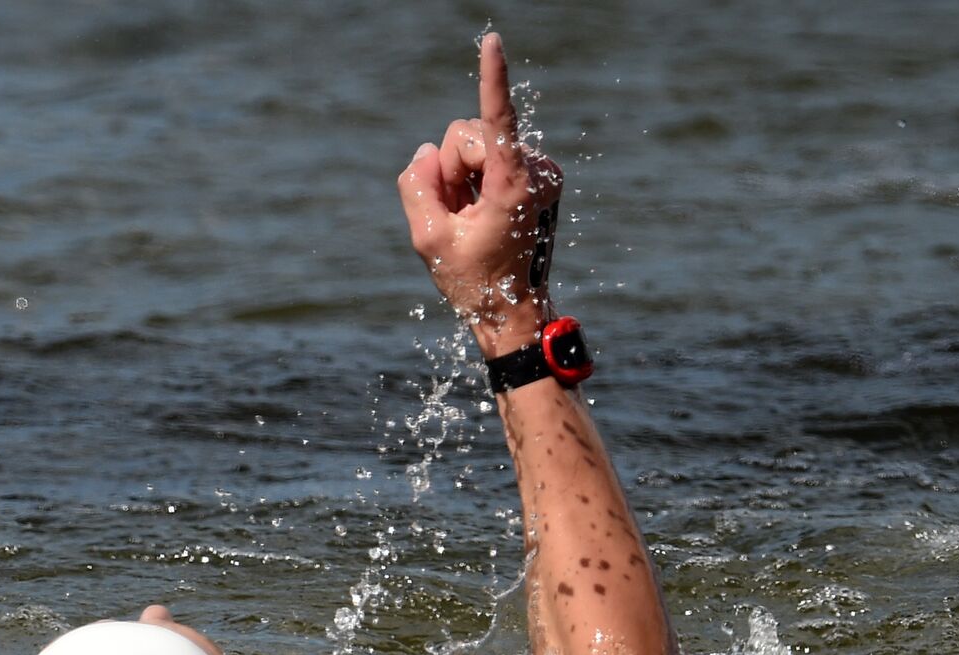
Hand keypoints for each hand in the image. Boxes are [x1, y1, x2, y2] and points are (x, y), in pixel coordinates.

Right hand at [397, 33, 564, 357]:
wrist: (513, 311)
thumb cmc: (475, 283)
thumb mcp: (428, 239)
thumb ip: (416, 186)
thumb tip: (426, 152)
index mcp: (512, 187)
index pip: (496, 121)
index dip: (491, 79)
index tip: (492, 40)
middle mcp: (536, 172)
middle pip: (467, 135)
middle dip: (451, 169)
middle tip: (456, 213)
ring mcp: (542, 172)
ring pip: (476, 142)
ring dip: (462, 176)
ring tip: (469, 217)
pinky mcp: (539, 174)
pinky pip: (490, 154)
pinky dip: (475, 179)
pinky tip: (481, 211)